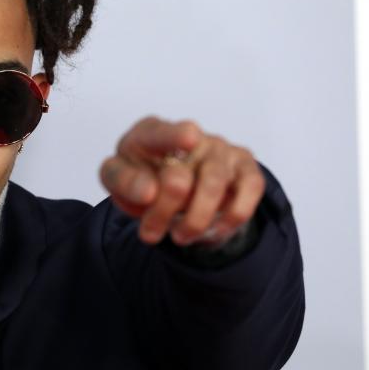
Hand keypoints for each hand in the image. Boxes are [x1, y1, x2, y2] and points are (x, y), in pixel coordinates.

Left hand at [99, 116, 265, 246]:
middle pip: (181, 174)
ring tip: (179, 236)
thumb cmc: (142, 177)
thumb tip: (149, 192)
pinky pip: (251, 188)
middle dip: (163, 209)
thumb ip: (123, 180)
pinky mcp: (244, 167)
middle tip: (150, 233)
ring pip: (214, 183)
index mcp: (152, 133)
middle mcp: (191, 136)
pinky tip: (215, 229)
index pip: (161, 133)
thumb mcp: (118, 178)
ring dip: (195, 219)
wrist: (169, 192)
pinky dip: (234, 214)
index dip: (175, 135)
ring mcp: (221, 149)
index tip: (189, 138)